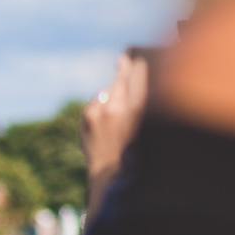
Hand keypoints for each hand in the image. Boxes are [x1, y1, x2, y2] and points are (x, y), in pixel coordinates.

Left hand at [84, 53, 149, 193]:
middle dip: (125, 68)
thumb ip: (142, 106)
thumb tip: (134, 84)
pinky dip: (100, 107)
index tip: (140, 60)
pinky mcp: (87, 115)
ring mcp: (100, 110)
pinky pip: (95, 103)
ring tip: (117, 107)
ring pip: (107, 91)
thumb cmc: (136, 156)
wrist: (110, 175)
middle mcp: (118, 106)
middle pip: (122, 78)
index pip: (139, 77)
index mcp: (138, 109)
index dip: (140, 67)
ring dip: (112, 94)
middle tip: (124, 59)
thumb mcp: (147, 130)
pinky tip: (106, 120)